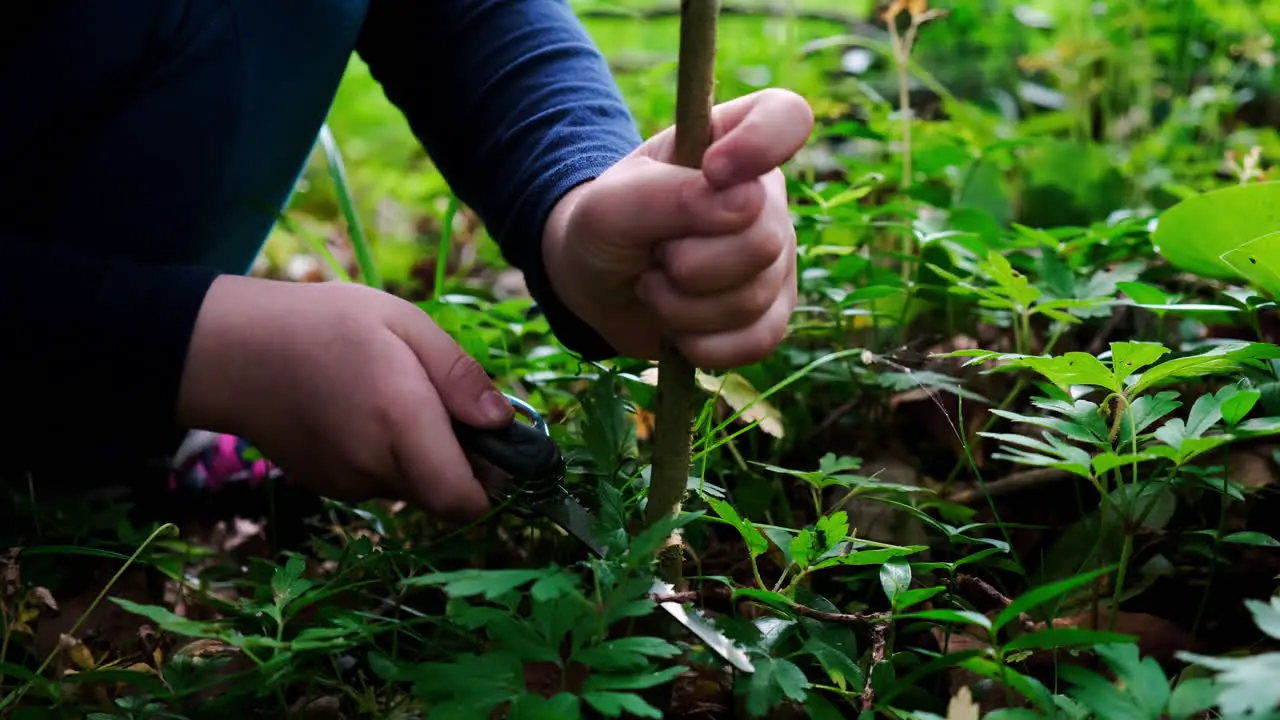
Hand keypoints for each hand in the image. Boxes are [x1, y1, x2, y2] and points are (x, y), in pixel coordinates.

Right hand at [175, 275, 513, 519]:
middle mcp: (375, 466)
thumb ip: (458, 376)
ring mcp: (346, 483)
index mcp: (402, 423)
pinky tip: (362, 413)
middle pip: (443, 494)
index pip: (463, 501)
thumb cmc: (324, 323)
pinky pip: (378, 483)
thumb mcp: (404, 323)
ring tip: (394, 398)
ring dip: (421, 458)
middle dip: (457, 462)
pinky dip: (386, 459)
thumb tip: (502, 423)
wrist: (231, 350)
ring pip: (411, 488)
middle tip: (440, 405)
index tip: (490, 443)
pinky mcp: (326, 486)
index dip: (489, 484)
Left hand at [542, 88, 813, 368]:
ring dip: (684, 306)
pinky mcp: (771, 313)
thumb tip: (743, 204)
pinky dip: (704, 344)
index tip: (712, 171)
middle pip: (763, 237)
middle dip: (690, 261)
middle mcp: (765, 198)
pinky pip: (758, 340)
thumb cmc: (604, 229)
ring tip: (655, 287)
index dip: (762, 144)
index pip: (786, 117)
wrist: (595, 289)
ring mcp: (774, 259)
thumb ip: (668, 196)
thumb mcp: (610, 205)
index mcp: (731, 144)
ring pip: (754, 296)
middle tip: (655, 255)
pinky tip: (678, 330)